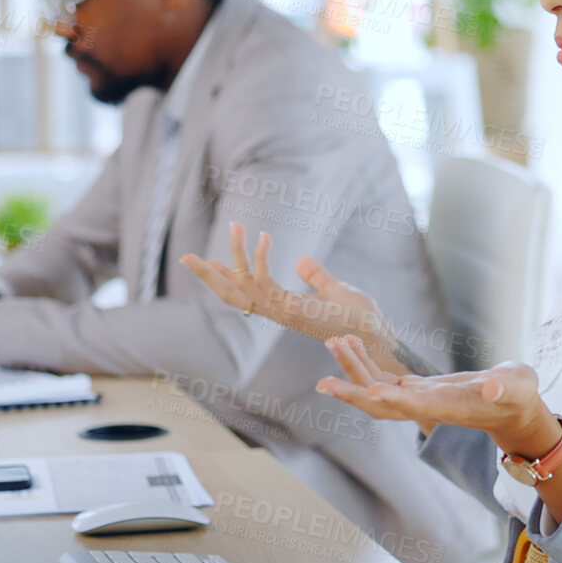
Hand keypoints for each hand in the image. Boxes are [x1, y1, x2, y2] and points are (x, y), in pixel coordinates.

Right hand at [180, 222, 397, 361]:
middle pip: (233, 295)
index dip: (225, 278)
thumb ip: (317, 277)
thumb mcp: (335, 289)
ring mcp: (284, 313)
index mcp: (283, 308)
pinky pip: (267, 284)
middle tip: (185, 257)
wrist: (376, 337)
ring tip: (235, 225)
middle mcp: (279, 312)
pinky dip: (262, 259)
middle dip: (208, 276)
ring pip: (246, 286)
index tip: (208, 260)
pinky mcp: (294, 310)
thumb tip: (301, 261)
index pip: (245, 294)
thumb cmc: (360, 318)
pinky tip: (265, 237)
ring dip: (237, 255)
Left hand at [315, 335, 559, 454]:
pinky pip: (382, 378)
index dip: (394, 399)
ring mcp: (419, 397)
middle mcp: (427, 405)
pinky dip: (364, 364)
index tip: (371, 391)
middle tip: (323, 382)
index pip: (417, 405)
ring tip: (333, 341)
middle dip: (355, 393)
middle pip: (383, 405)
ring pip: (377, 389)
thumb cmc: (519, 395)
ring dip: (353, 370)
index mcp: (450, 405)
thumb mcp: (517, 387)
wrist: (513, 408)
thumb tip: (491, 387)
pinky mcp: (417, 388)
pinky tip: (349, 343)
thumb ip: (505, 387)